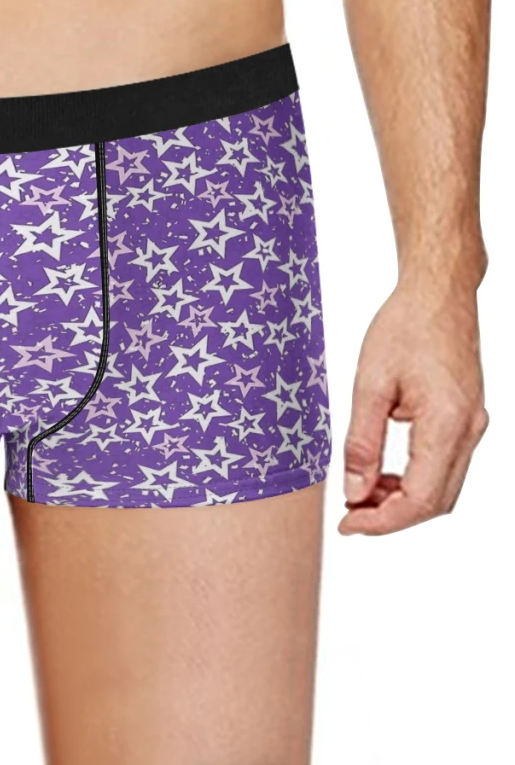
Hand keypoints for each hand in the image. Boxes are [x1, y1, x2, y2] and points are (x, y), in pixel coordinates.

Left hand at [339, 279, 488, 535]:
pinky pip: (445, 465)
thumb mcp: (369, 383)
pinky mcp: (466, 419)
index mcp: (447, 422)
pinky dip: (414, 478)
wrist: (438, 295)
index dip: (383, 521)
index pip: (420, 498)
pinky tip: (383, 473)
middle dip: (391, 516)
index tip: (348, 525)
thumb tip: (355, 492)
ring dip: (403, 499)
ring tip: (359, 493)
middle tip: (349, 515)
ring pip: (442, 487)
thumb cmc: (403, 328)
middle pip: (436, 501)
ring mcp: (473, 426)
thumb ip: (362, 442)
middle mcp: (469, 430)